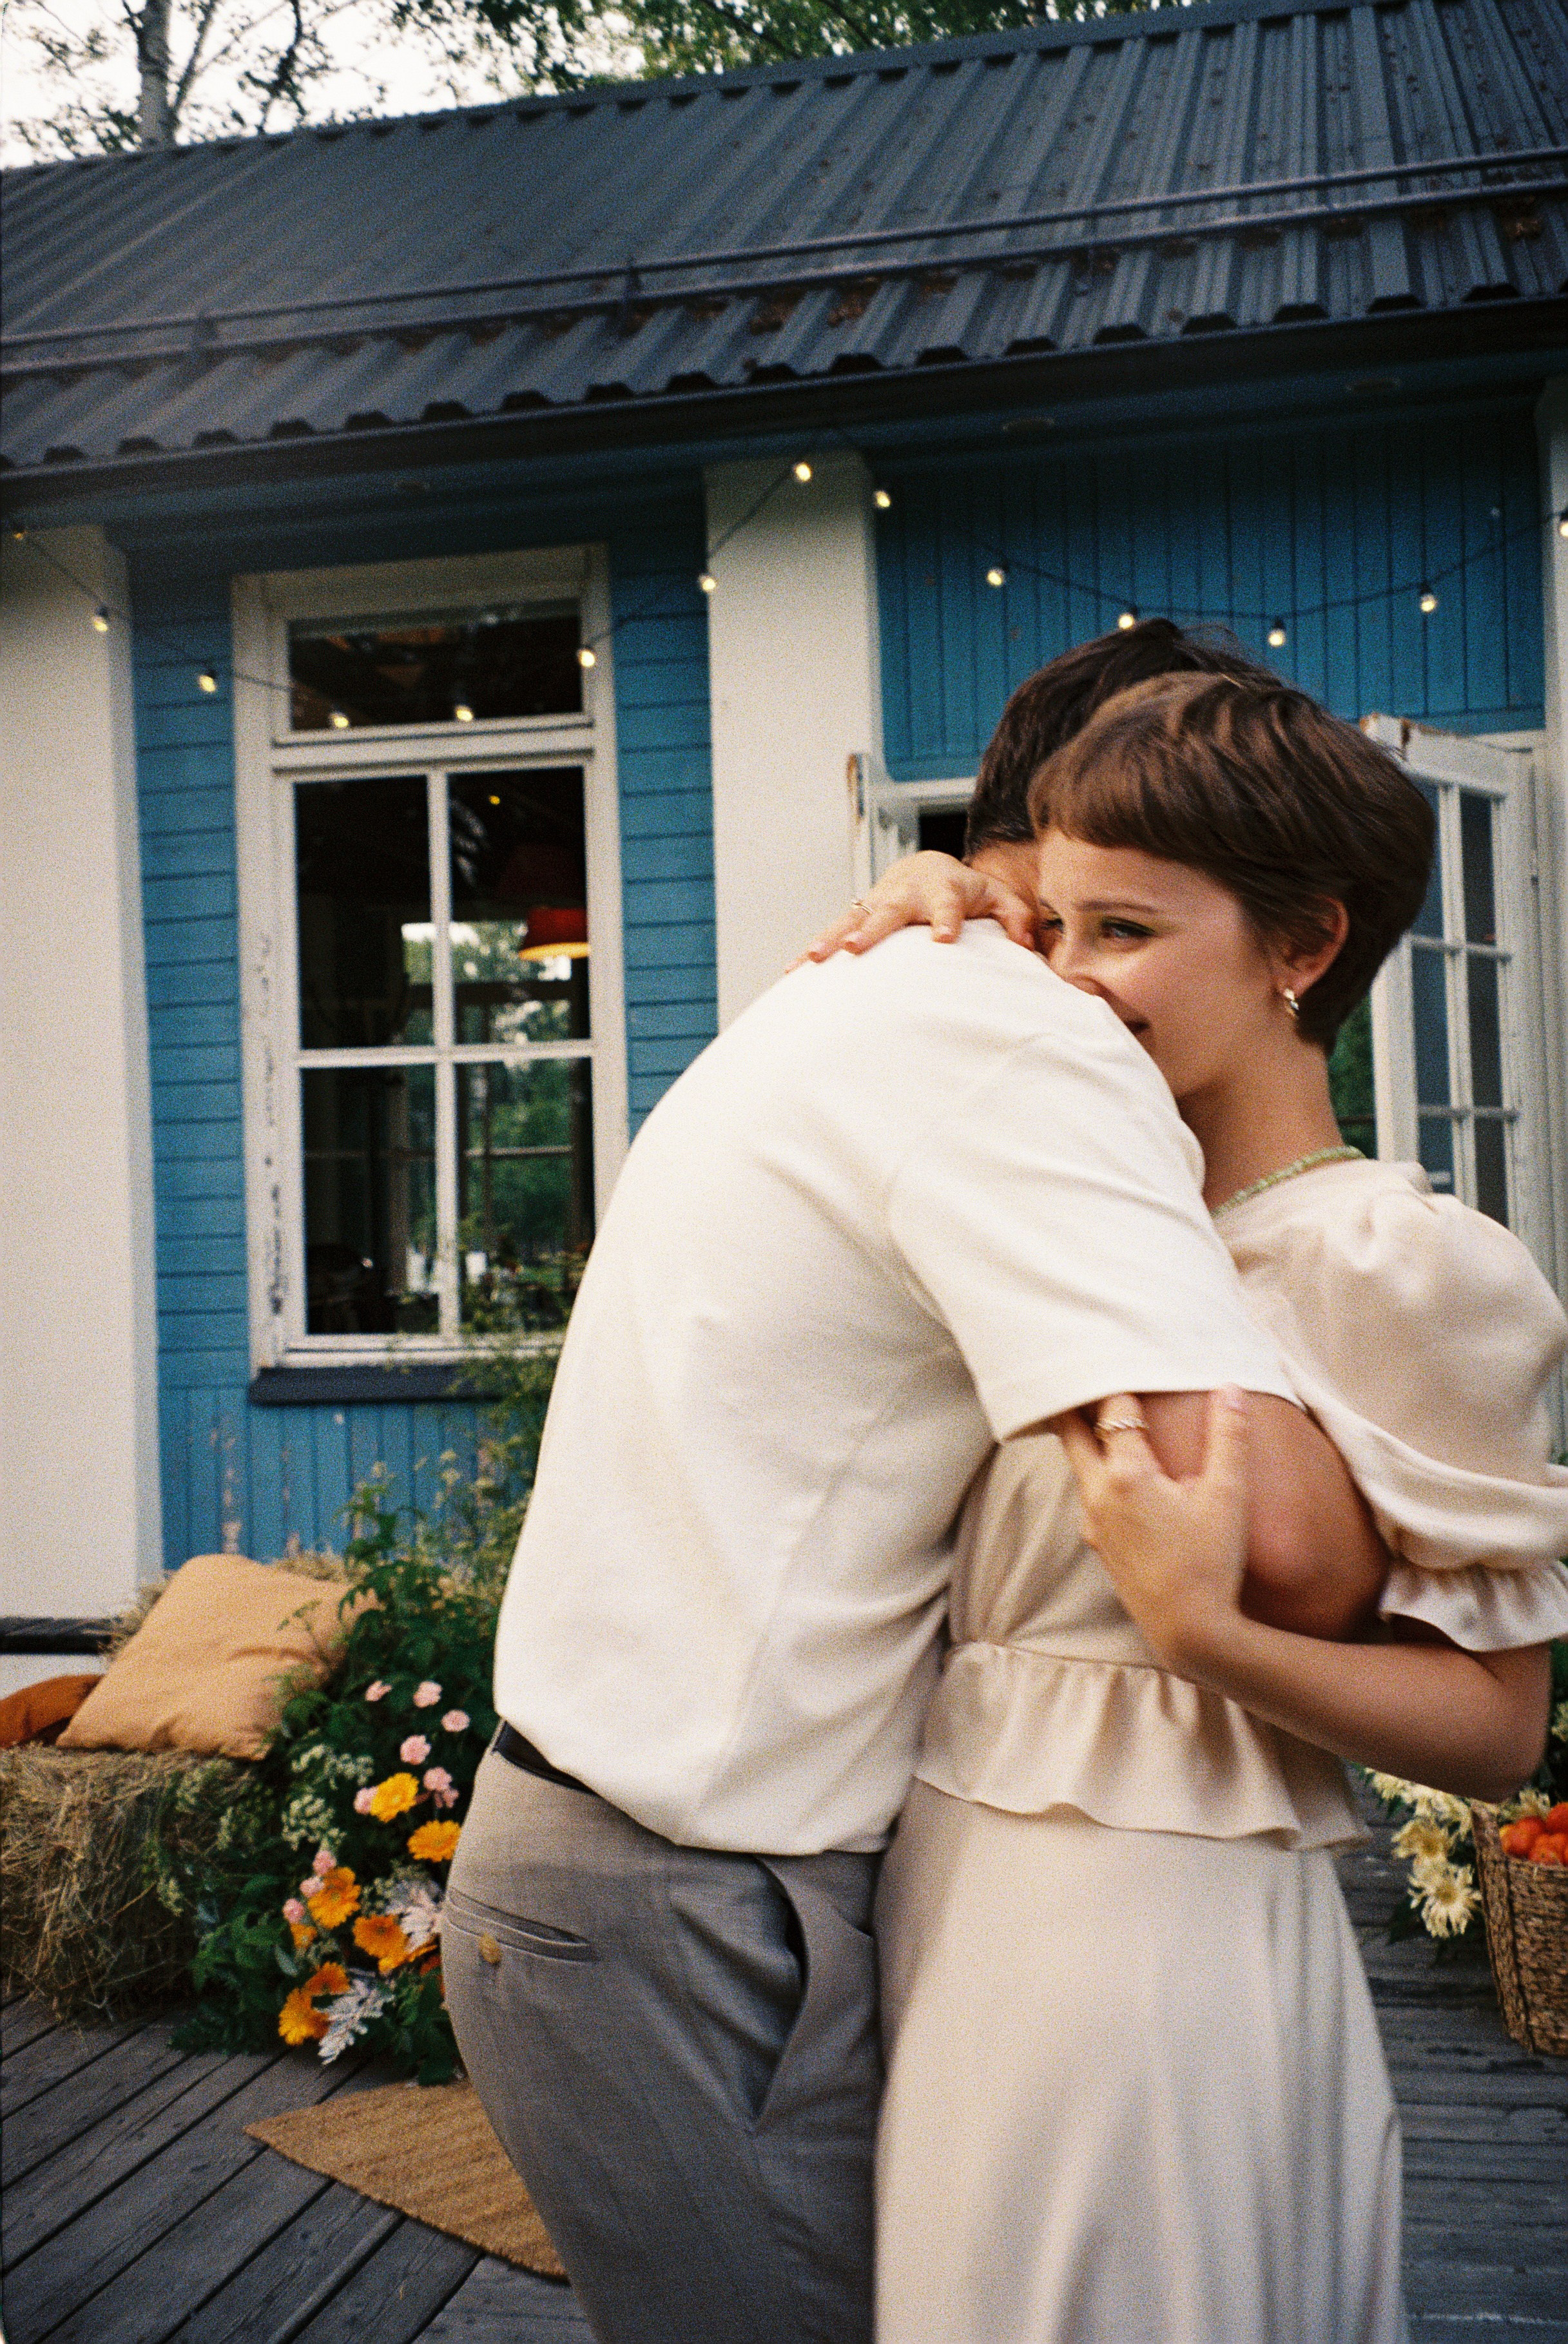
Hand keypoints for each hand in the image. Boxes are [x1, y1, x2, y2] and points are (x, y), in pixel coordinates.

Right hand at [789, 851, 1037, 966]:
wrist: (924, 869)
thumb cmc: (965, 892)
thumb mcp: (997, 898)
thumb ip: (1016, 916)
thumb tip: (1026, 943)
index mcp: (942, 890)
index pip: (946, 906)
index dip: (946, 920)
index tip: (943, 939)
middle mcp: (904, 896)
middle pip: (888, 912)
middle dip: (872, 929)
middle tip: (857, 948)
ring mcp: (876, 905)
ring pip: (851, 920)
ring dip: (830, 939)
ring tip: (811, 961)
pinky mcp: (856, 917)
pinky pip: (832, 933)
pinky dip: (811, 950)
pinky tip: (791, 972)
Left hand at [1053, 1389, 1251, 1674]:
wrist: (1190, 1631)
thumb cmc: (1212, 1563)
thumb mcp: (1229, 1496)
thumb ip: (1229, 1437)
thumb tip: (1230, 1387)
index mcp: (1126, 1476)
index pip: (1115, 1411)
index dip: (1121, 1383)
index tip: (1122, 1358)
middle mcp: (1098, 1495)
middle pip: (1071, 1433)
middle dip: (1076, 1402)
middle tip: (1073, 1371)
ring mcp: (1094, 1522)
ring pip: (1078, 1465)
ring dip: (1083, 1437)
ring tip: (1090, 1412)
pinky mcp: (1100, 1544)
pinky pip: (1088, 1493)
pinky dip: (1093, 1470)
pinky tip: (1112, 1472)